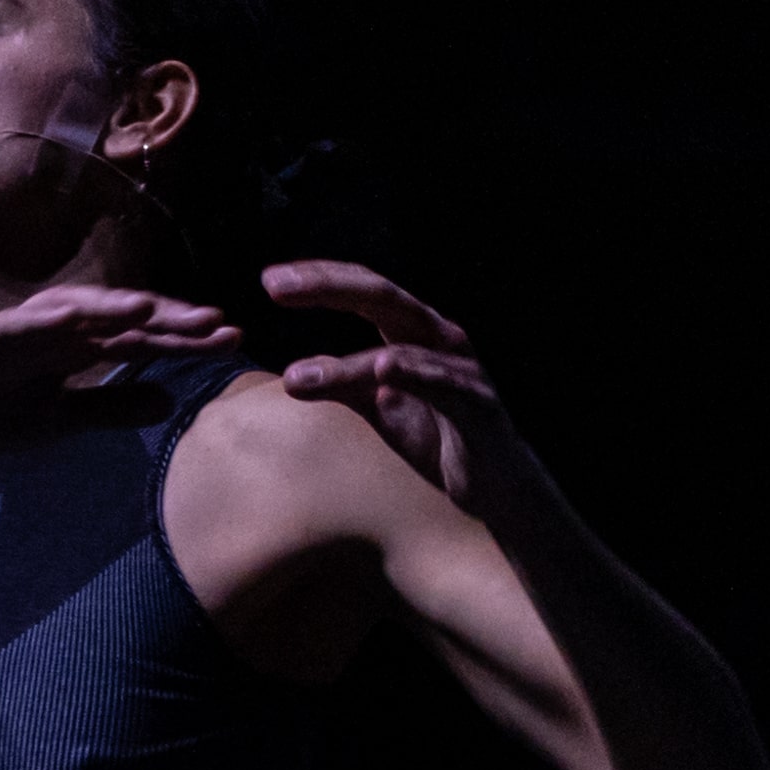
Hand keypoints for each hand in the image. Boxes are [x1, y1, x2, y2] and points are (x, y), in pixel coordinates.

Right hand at [0, 280, 242, 454]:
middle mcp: (51, 332)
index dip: (183, 341)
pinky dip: (47, 319)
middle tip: (216, 321)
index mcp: (72, 352)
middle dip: (166, 319)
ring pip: (75, 312)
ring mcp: (16, 331)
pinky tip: (77, 318)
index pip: (138, 342)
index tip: (231, 340)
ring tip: (156, 310)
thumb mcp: (55, 424)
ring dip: (115, 307)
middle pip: (117, 319)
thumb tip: (167, 402)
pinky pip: (17, 326)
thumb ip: (105, 410)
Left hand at [260, 262, 540, 508]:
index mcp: (414, 332)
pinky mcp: (477, 404)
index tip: (270, 280)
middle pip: (381, 296)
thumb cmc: (442, 439)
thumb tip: (297, 374)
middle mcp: (439, 337)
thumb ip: (346, 387)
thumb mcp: (382, 411)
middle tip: (274, 284)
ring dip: (346, 362)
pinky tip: (382, 370)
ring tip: (295, 375)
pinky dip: (414, 373)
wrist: (498, 489)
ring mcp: (461, 367)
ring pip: (402, 344)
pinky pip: (443, 383)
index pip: (363, 292)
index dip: (320, 281)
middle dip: (327, 286)